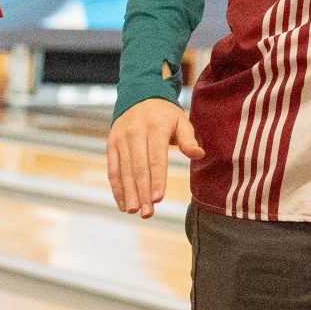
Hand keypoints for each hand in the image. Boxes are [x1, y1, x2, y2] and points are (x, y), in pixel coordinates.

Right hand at [107, 97, 202, 217]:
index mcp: (155, 127)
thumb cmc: (165, 115)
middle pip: (138, 167)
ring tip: (134, 212)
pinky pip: (112, 169)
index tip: (158, 199)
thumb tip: (199, 154)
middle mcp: (135, 133)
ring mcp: (120, 139)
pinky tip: (123, 204)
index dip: (157, 179)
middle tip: (147, 213)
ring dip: (128, 193)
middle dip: (142, 192)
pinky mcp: (111, 144)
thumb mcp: (181, 121)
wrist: (139, 96)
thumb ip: (188, 139)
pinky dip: (117, 188)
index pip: (156, 158)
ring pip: (123, 170)